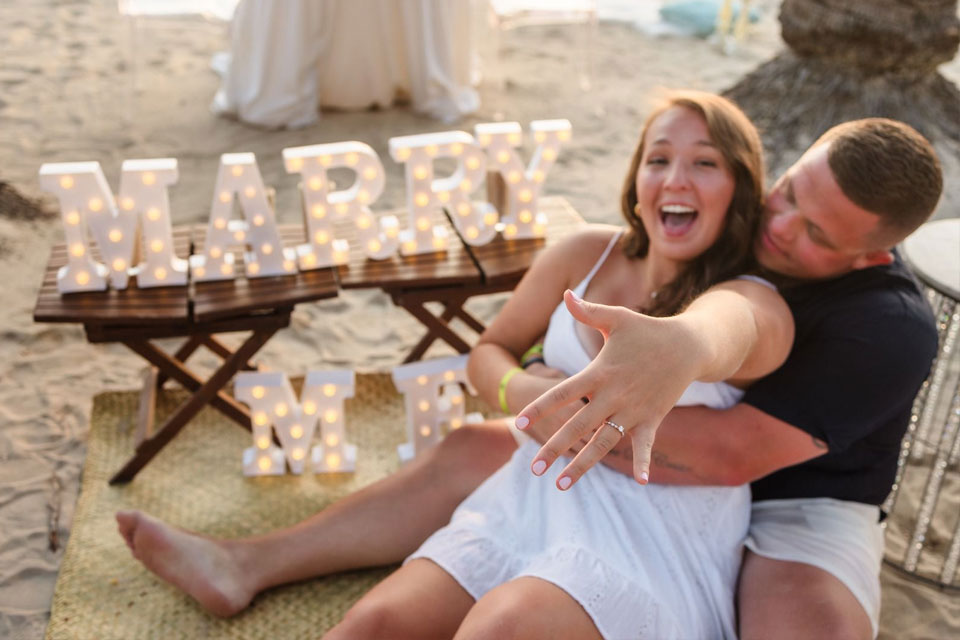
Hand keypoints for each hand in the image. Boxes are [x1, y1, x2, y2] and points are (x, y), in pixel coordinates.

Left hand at [517, 290, 703, 488]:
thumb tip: (566, 294)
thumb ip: (588, 311)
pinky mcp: (653, 419)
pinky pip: (645, 445)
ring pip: (603, 443)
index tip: (519, 421)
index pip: (562, 393)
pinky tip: (641, 483)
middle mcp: (614, 396)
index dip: (540, 407)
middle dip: (554, 447)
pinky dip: (644, 462)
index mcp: (599, 373)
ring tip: (561, 485)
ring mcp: (634, 411)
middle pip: (578, 426)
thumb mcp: (617, 318)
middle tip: (534, 468)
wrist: (689, 345)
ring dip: (583, 465)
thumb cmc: (648, 331)